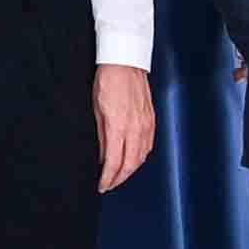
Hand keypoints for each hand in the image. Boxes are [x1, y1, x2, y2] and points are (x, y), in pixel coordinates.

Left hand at [91, 65, 154, 192]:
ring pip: (141, 157)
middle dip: (119, 179)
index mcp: (118, 126)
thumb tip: (103, 157)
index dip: (108, 178)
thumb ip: (102, 136)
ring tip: (119, 176)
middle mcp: (135, 128)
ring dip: (131, 170)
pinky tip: (133, 159)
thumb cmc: (107, 82)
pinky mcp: (152, 120)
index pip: (114, 162)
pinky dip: (140, 157)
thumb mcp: (96, 110)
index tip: (101, 185)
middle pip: (130, 164)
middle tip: (109, 185)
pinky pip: (148, 145)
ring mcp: (146, 125)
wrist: (125, 63)